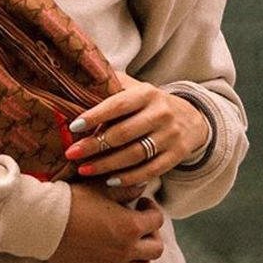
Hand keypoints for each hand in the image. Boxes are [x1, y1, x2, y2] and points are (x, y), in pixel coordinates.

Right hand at [47, 183, 163, 262]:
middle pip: (156, 248)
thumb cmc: (73, 200)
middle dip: (152, 234)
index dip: (152, 210)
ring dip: (143, 257)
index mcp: (130, 226)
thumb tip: (142, 187)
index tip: (142, 205)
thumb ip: (126, 188)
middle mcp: (126, 250)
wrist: (46, 221)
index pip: (157, 220)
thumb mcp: (101, 187)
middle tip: (140, 225)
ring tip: (133, 246)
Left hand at [64, 72, 208, 188]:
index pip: (118, 105)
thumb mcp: (136, 89)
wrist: (191, 119)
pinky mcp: (176, 156)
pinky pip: (150, 170)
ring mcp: (170, 136)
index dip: (95, 116)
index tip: (74, 126)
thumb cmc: (150, 104)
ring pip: (134, 154)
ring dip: (106, 165)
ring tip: (83, 169)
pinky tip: (109, 180)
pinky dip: (128, 178)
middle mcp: (160, 113)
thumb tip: (81, 81)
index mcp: (147, 94)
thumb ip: (113, 86)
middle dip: (94, 145)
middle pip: (123, 133)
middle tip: (71, 153)